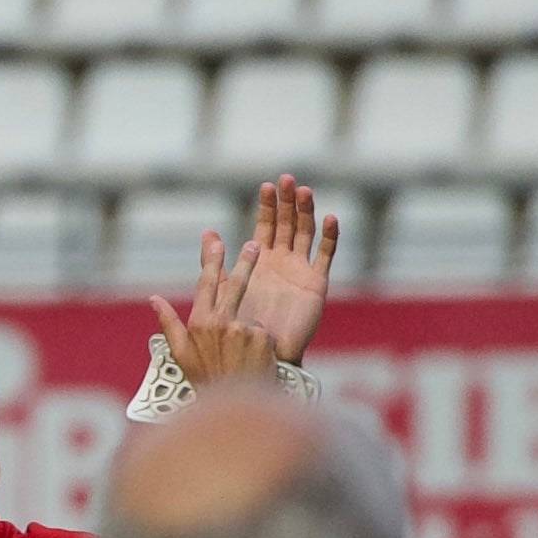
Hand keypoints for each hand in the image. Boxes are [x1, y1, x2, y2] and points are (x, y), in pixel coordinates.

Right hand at [148, 227, 271, 390]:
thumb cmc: (206, 382)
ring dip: (250, 332)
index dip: (212, 262)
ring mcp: (243, 329)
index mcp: (199, 323)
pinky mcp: (262, 337)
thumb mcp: (181, 355)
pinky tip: (257, 362)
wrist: (235, 409)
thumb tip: (153, 299)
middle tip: (253, 245)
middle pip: (235, 284)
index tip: (217, 243)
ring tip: (245, 354)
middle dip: (244, 262)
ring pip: (250, 317)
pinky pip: (264, 332)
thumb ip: (169, 323)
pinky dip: (262, 344)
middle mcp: (221, 322)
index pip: (206, 285)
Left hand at [225, 174, 337, 362]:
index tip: (266, 186)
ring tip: (304, 191)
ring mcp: (301, 270)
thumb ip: (213, 263)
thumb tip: (207, 232)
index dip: (267, 206)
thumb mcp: (222, 290)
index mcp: (260, 260)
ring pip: (306, 233)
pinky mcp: (316, 283)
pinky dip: (330, 237)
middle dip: (287, 202)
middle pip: (288, 223)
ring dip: (306, 211)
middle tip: (286, 180)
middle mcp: (282, 261)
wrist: (259, 357)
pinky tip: (330, 218)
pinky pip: (326, 256)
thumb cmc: (238, 328)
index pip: (266, 225)